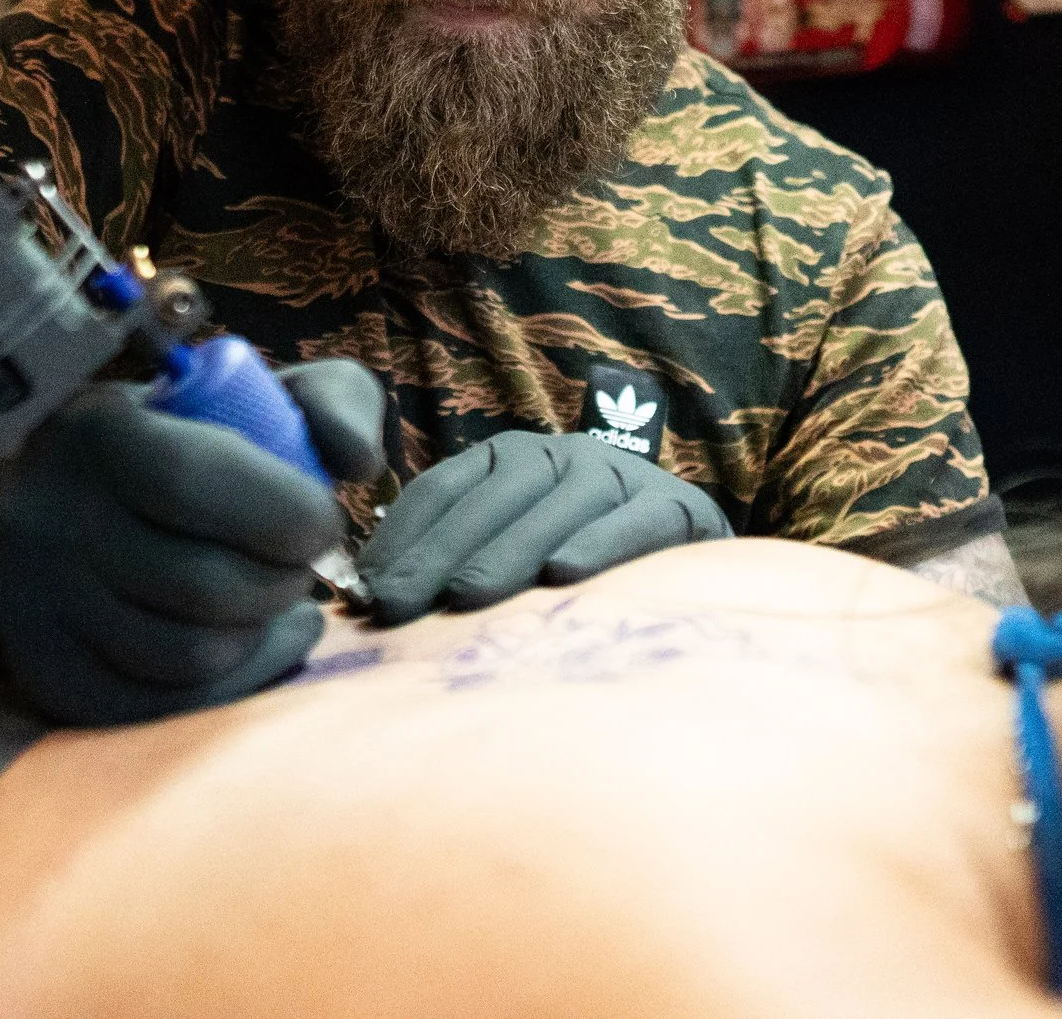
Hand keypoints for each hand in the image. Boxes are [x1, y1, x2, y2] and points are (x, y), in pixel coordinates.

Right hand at [0, 358, 386, 724]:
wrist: (74, 501)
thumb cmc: (193, 444)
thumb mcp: (261, 397)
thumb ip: (328, 403)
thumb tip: (355, 461)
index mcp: (95, 428)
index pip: (190, 479)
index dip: (282, 512)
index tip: (324, 522)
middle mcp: (46, 516)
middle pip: (199, 584)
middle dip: (282, 582)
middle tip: (300, 565)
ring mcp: (35, 603)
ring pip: (189, 655)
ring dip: (258, 632)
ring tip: (269, 597)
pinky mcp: (48, 673)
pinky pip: (164, 708)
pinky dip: (233, 681)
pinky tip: (256, 642)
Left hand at [356, 431, 730, 624]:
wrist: (697, 569)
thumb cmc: (583, 572)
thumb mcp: (514, 556)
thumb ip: (452, 561)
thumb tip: (369, 597)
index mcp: (515, 460)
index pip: (447, 487)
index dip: (405, 535)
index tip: (365, 590)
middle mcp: (566, 456)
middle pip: (496, 494)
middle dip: (442, 550)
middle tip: (400, 604)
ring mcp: (625, 477)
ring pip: (560, 503)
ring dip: (510, 548)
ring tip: (467, 596)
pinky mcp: (682, 509)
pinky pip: (637, 523)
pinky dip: (601, 544)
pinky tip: (564, 575)